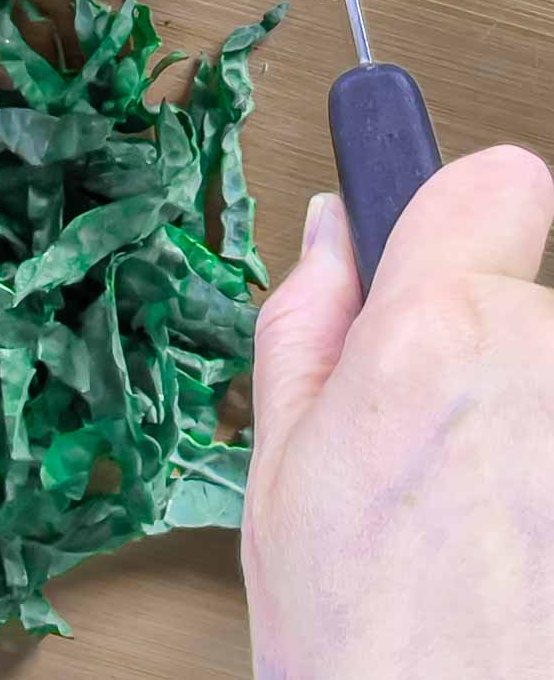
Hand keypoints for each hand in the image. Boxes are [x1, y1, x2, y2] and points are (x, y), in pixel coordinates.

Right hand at [245, 145, 553, 679]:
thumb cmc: (366, 650)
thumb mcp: (284, 474)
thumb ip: (309, 321)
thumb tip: (331, 231)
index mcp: (438, 339)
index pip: (498, 179)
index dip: (459, 213)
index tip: (445, 250)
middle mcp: (550, 364)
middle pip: (533, 296)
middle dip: (491, 347)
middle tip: (447, 446)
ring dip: (535, 420)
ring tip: (498, 520)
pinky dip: (553, 471)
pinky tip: (533, 547)